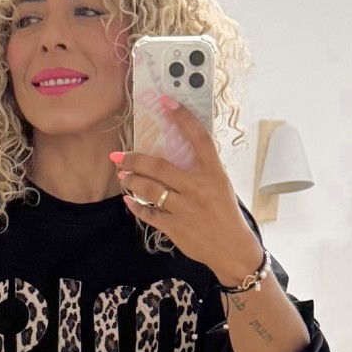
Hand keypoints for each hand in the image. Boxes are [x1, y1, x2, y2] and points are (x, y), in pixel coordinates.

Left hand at [113, 96, 262, 285]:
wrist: (232, 250)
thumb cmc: (225, 214)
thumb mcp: (221, 186)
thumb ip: (201, 170)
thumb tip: (176, 151)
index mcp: (215, 173)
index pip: (198, 138)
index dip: (182, 117)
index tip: (164, 101)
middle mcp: (199, 188)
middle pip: (161, 167)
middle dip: (135, 159)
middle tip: (119, 155)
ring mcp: (186, 209)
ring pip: (150, 190)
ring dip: (132, 181)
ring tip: (123, 175)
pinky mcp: (176, 228)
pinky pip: (149, 214)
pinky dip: (136, 206)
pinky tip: (129, 200)